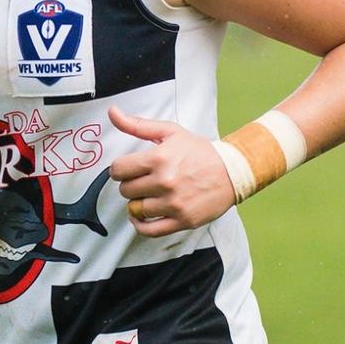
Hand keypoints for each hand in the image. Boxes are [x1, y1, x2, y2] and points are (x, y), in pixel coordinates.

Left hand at [109, 106, 235, 237]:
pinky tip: (141, 216)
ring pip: (136, 209)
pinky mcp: (182, 221)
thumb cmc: (200, 152)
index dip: (119, 169)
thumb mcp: (170, 132)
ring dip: (138, 202)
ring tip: (148, 194)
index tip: (126, 169)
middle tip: (141, 180)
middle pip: (125, 190)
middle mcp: (164, 182)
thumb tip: (112, 112)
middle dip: (129, 184)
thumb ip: (137, 124)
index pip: (118, 169)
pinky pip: (149, 230)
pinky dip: (140, 225)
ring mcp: (173, 204)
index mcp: (158, 159)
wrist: (232, 172)